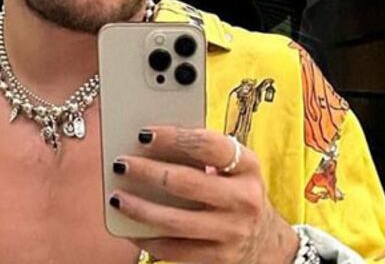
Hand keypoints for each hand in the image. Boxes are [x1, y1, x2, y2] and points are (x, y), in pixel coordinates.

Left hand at [109, 126, 298, 263]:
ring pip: (175, 221)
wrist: (267, 242)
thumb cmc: (237, 193)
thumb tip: (151, 142)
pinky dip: (148, 239)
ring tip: (117, 198)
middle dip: (147, 172)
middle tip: (121, 164)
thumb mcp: (234, 169)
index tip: (143, 133)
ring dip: (140, 209)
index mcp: (247, 166)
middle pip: (186, 182)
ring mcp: (231, 231)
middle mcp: (243, 198)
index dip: (173, 137)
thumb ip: (202, 154)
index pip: (208, 145)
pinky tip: (131, 229)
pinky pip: (174, 250)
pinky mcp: (218, 258)